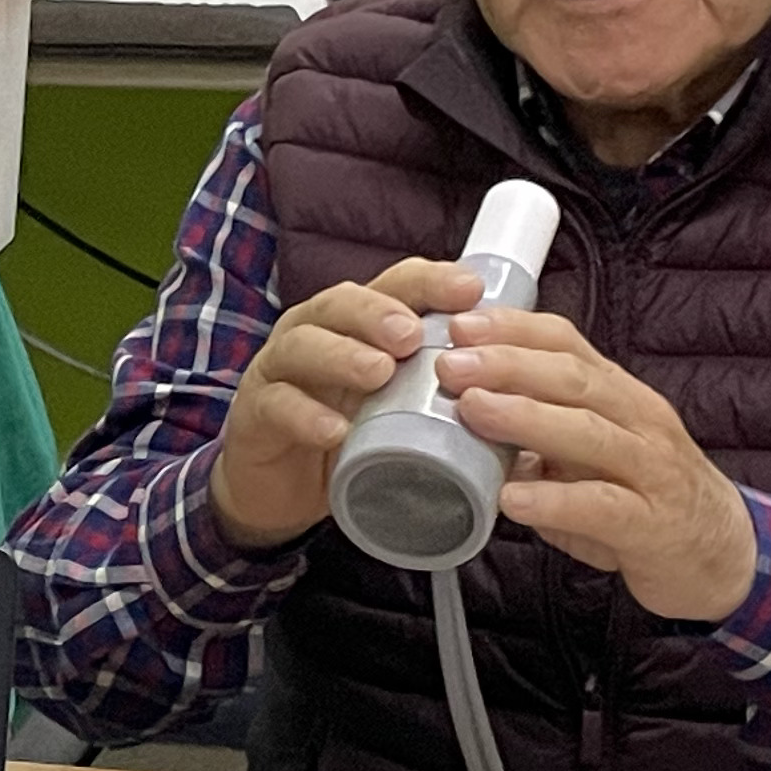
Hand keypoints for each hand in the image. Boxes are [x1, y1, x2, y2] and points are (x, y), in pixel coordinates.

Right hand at [206, 260, 489, 551]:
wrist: (279, 488)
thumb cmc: (349, 435)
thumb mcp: (398, 405)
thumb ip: (439, 386)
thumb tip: (515, 384)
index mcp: (356, 324)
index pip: (394, 286)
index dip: (430, 282)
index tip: (471, 290)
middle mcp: (314, 333)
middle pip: (341, 303)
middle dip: (380, 313)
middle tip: (413, 335)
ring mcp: (279, 371)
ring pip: (303, 345)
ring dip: (343, 355)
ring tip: (379, 373)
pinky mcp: (255, 416)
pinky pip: (276, 406)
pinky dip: (305, 415)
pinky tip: (335, 430)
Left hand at [434, 309, 758, 620]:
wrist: (723, 553)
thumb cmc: (647, 497)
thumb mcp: (593, 453)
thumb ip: (539, 433)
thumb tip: (469, 415)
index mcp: (619, 395)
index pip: (567, 344)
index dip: (514, 330)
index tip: (460, 326)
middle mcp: (639, 421)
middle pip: (573, 378)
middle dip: (508, 365)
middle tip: (451, 364)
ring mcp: (651, 470)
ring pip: (589, 432)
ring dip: (526, 417)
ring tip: (473, 409)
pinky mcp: (652, 524)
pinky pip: (601, 506)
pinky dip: (554, 500)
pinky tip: (512, 499)